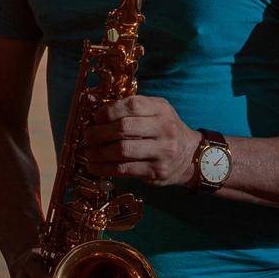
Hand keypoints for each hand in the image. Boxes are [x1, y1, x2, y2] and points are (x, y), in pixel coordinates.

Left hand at [82, 95, 199, 188]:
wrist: (190, 155)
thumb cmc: (164, 130)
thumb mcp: (155, 112)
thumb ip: (131, 109)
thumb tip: (94, 108)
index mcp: (161, 109)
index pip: (132, 105)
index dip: (109, 111)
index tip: (96, 118)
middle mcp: (164, 128)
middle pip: (124, 128)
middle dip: (99, 133)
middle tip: (87, 136)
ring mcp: (162, 151)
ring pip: (122, 150)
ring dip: (99, 152)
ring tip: (89, 152)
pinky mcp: (156, 171)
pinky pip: (124, 169)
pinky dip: (105, 168)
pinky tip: (95, 166)